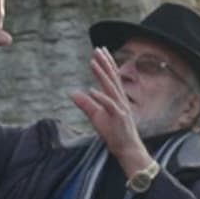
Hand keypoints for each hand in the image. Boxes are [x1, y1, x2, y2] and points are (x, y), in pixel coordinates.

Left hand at [70, 46, 150, 173]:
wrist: (127, 149)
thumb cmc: (114, 133)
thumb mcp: (96, 117)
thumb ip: (86, 104)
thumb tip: (72, 92)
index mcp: (116, 98)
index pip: (111, 77)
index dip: (105, 63)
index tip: (99, 51)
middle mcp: (120, 100)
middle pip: (112, 78)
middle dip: (104, 63)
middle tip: (97, 49)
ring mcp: (121, 108)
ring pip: (110, 88)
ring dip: (101, 75)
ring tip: (93, 63)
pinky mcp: (119, 118)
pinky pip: (109, 106)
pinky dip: (101, 98)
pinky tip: (92, 90)